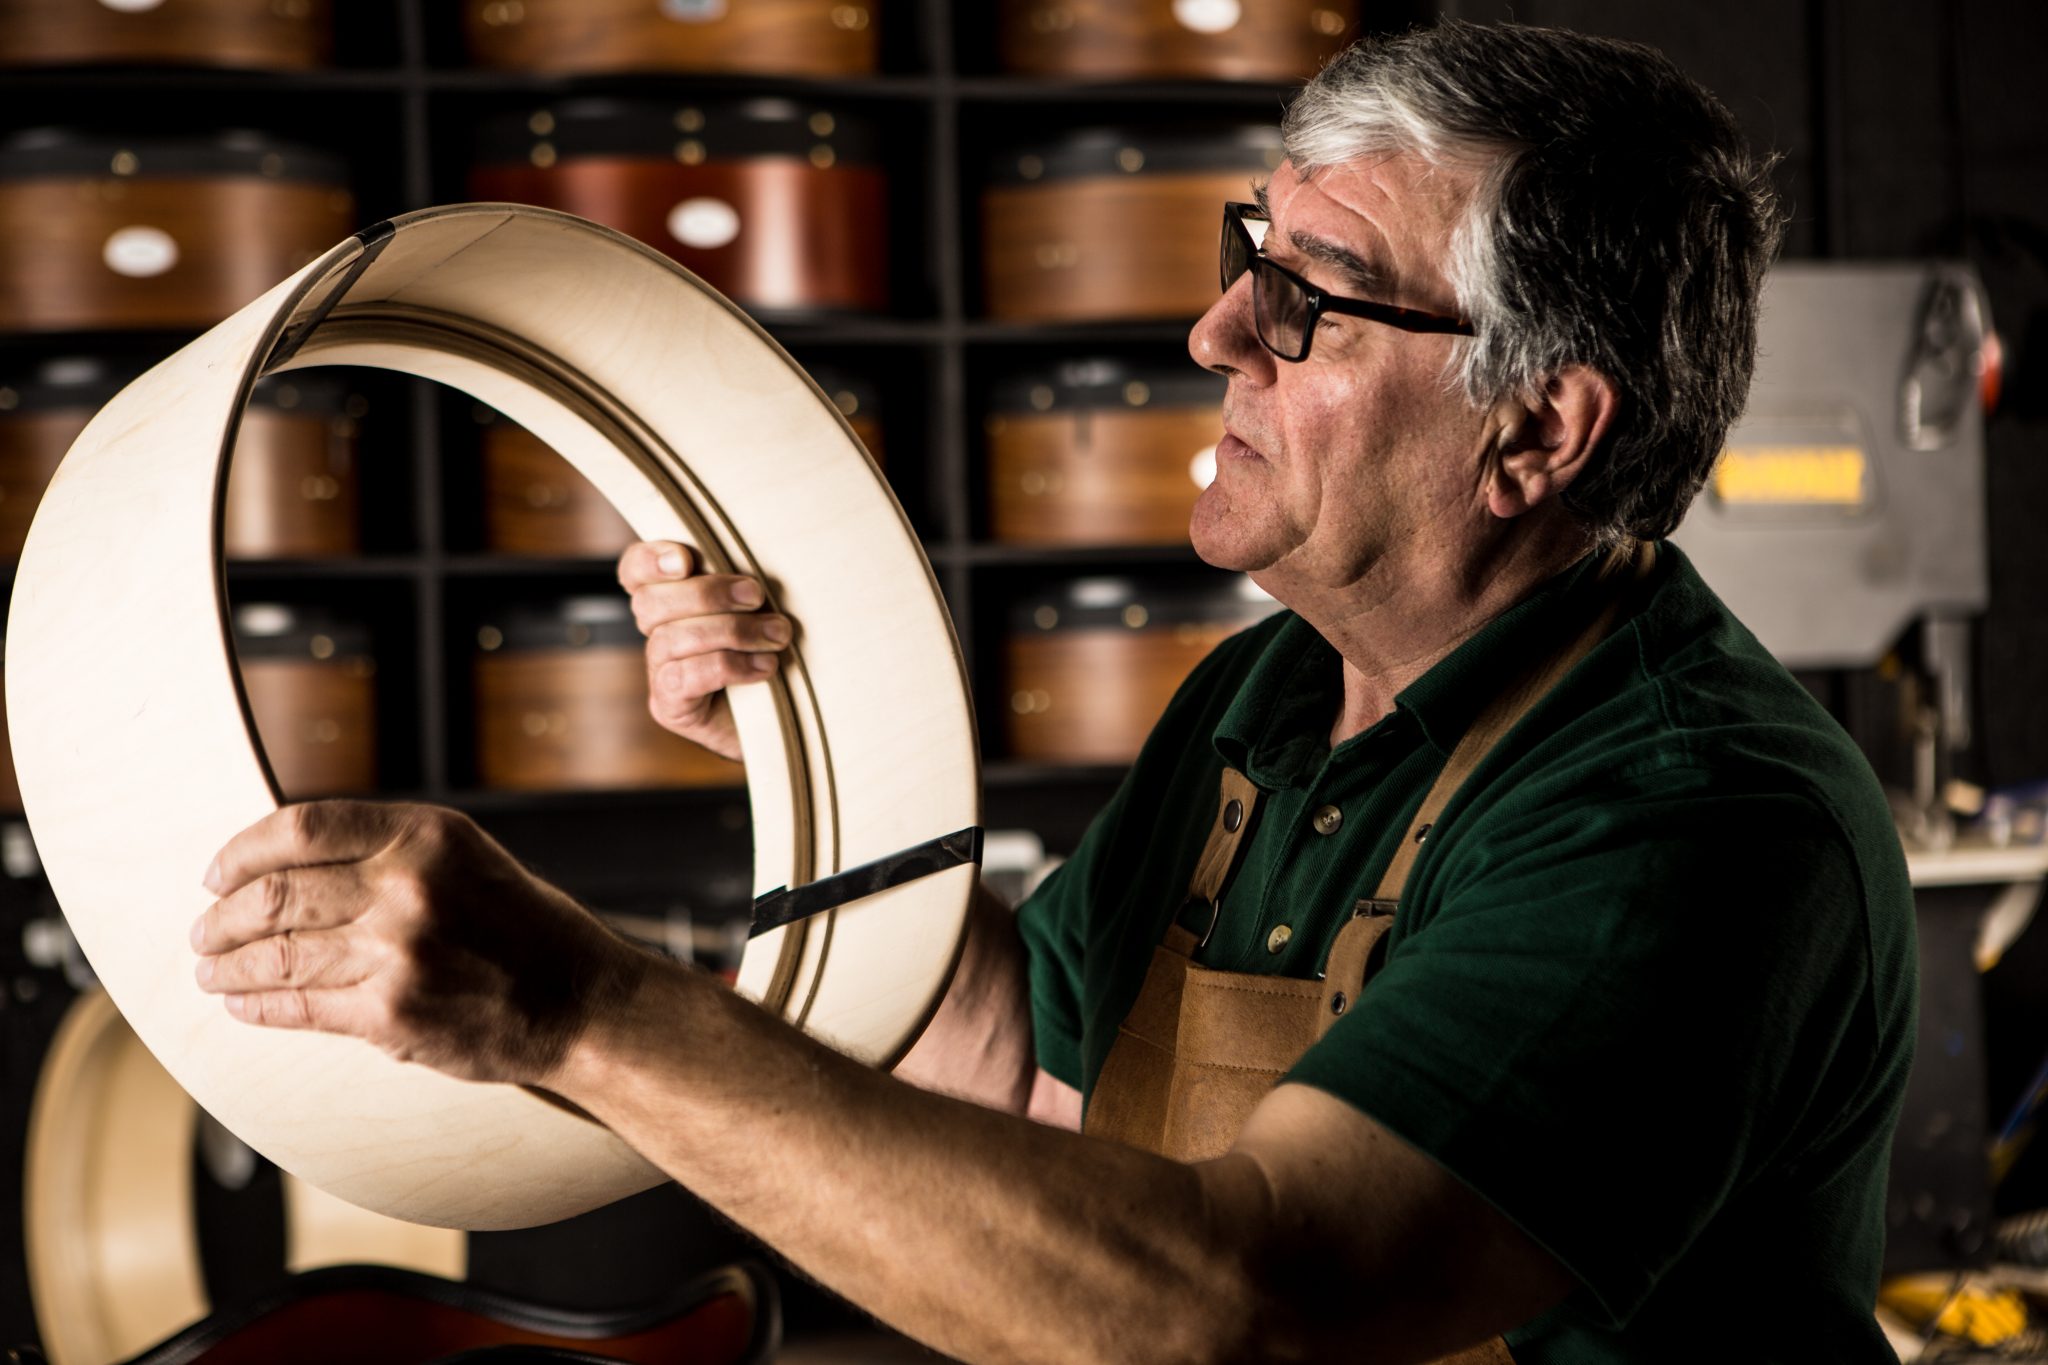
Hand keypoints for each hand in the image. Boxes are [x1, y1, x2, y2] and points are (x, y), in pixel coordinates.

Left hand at [191, 801, 651, 1086]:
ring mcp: (396, 953)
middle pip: (275, 896)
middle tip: (205, 932)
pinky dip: (259, 1008)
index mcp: (423, 835)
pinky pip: (299, 1008)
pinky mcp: (391, 1015)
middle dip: (223, 918)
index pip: (300, 830)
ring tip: (212, 972)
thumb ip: (386, 849)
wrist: (579, 1000)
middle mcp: (406, 886)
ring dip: (229, 968)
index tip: (217, 874)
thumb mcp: (463, 857)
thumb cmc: (522, 927)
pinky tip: (244, 1006)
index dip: (242, 852)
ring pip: (276, 956)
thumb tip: (285, 861)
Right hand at [618, 540, 790, 762]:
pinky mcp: (670, 707)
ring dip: (731, 631)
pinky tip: (764, 667)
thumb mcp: (759, 610)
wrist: (783, 721)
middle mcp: (656, 635)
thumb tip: (752, 570)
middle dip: (708, 593)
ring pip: (672, 639)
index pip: (634, 571)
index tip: (685, 559)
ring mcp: (659, 673)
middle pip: (651, 602)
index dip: (649, 560)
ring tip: (776, 636)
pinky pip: (685, 678)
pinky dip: (730, 667)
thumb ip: (741, 586)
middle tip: (756, 595)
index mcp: (670, 603)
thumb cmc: (772, 653)